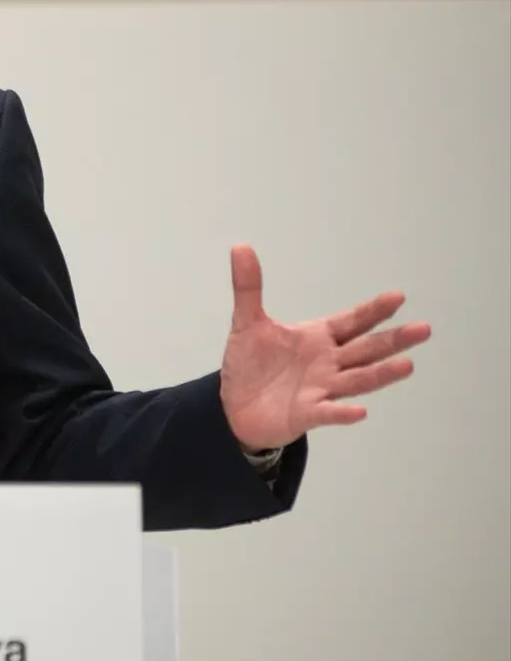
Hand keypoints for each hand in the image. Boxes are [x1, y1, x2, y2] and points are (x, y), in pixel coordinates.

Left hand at [220, 244, 431, 452]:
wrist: (235, 406)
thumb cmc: (251, 365)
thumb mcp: (247, 323)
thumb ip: (248, 288)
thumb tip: (241, 246)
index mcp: (318, 338)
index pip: (352, 321)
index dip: (373, 311)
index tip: (398, 296)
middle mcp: (328, 363)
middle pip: (366, 349)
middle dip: (393, 340)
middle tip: (423, 328)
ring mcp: (321, 389)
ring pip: (357, 380)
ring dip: (381, 374)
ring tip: (407, 365)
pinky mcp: (307, 414)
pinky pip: (328, 412)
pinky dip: (342, 412)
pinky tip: (359, 411)